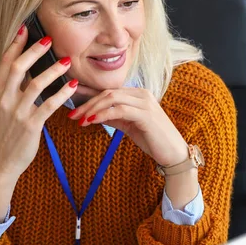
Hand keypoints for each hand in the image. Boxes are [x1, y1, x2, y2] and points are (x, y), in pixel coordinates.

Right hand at [0, 25, 77, 220]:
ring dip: (53, 70)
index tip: (26, 28)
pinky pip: (49, 105)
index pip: (5, 62)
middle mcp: (4, 99)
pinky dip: (62, 94)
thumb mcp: (4, 107)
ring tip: (68, 61)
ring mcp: (17, 112)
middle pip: (18, 67)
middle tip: (50, 39)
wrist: (3, 161)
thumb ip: (13, 88)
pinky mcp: (31, 125)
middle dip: (34, 50)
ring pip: (36, 84)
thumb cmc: (8, 132)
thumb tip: (28, 68)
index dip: (16, 44)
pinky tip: (73, 86)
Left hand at [68, 88, 188, 166]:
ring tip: (79, 119)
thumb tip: (93, 115)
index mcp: (138, 94)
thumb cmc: (153, 140)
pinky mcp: (146, 114)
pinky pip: (119, 110)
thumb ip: (114, 117)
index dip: (89, 95)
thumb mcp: (129, 126)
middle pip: (108, 92)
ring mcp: (145, 103)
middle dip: (87, 103)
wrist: (173, 153)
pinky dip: (103, 115)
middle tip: (72, 114)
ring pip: (112, 98)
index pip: (109, 90)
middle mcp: (142, 94)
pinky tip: (91, 121)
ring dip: (92, 108)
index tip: (72, 102)